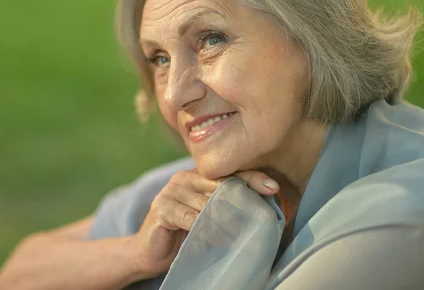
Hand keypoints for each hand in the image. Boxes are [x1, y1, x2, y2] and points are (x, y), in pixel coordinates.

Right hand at [131, 168, 279, 277]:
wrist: (149, 251)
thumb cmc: (184, 233)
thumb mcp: (207, 217)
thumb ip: (226, 207)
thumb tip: (262, 207)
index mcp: (196, 175)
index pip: (228, 172)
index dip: (252, 178)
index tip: (273, 188)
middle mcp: (183, 177)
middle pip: (220, 184)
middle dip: (244, 199)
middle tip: (263, 213)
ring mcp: (171, 190)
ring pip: (207, 203)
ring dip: (227, 220)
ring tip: (244, 233)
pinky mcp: (161, 207)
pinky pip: (190, 218)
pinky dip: (206, 230)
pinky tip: (219, 241)